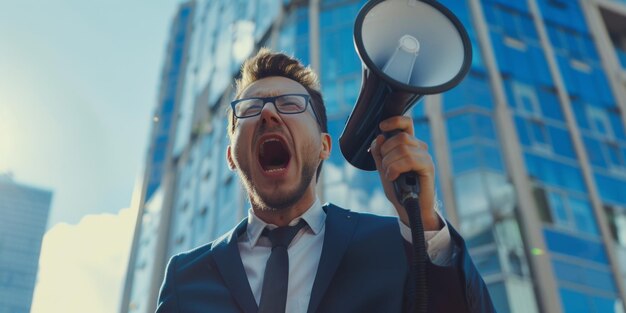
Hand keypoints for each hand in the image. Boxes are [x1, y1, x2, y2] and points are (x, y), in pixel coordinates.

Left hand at [369, 116, 441, 230]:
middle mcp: (419, 148)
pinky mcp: (428, 166)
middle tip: (385, 167)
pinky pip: (408, 159)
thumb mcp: (383, 168)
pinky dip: (395, 168)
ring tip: (390, 175)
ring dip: (389, 163)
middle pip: (399, 137)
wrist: (408, 208)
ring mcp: (425, 156)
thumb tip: (380, 136)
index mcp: (409, 145)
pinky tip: (393, 177)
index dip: (394, 121)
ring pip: (402, 148)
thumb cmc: (398, 189)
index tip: (382, 126)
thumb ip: (380, 153)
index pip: (406, 123)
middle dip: (385, 152)